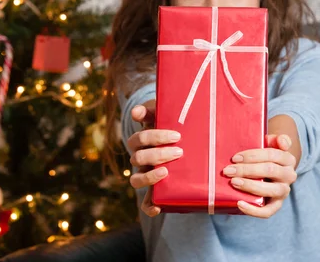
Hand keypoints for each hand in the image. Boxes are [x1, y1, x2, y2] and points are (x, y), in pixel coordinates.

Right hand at [126, 102, 181, 216]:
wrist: (183, 142)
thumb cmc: (171, 125)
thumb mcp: (162, 114)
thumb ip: (151, 110)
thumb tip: (136, 112)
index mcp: (140, 141)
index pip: (139, 138)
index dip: (156, 137)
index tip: (177, 136)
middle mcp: (140, 158)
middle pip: (138, 158)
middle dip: (158, 155)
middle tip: (179, 152)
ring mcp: (145, 175)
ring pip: (135, 180)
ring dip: (149, 177)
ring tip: (165, 172)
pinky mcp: (154, 190)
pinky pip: (145, 202)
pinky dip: (149, 206)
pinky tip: (158, 208)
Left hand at [223, 134, 296, 218]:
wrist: (269, 171)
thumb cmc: (264, 156)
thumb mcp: (269, 143)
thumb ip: (275, 139)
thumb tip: (282, 142)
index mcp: (287, 159)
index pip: (272, 155)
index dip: (252, 156)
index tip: (234, 158)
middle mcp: (289, 175)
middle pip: (269, 171)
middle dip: (246, 170)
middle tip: (228, 170)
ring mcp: (283, 191)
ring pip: (270, 190)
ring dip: (250, 186)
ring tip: (234, 182)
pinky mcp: (276, 204)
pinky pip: (268, 211)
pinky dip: (254, 210)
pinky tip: (240, 203)